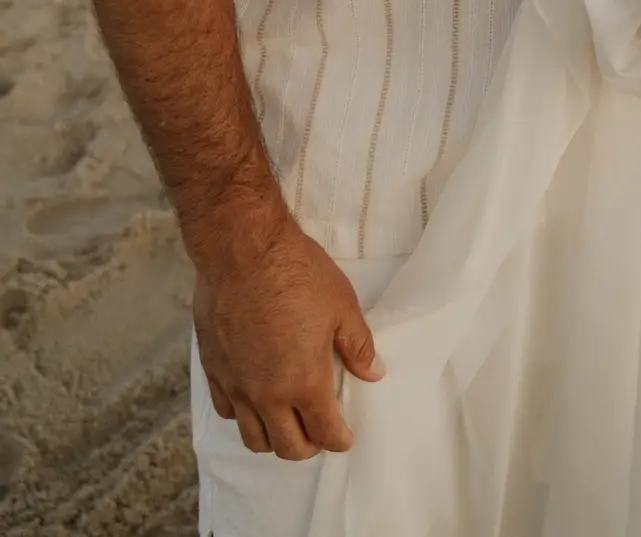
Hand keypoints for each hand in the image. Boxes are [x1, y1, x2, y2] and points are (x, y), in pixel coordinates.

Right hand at [193, 209, 385, 460]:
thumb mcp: (342, 305)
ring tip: (288, 422)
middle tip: (319, 431)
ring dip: (274, 438)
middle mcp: (268, 394)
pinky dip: (244, 415)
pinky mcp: (214, 370)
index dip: (340, 440)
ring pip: (253, 438)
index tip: (346, 436)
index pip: (325, 433)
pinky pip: (227, 411)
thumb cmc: (296, 272)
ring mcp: (237, 385)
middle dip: (309, 446)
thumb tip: (373, 372)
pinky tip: (255, 398)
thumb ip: (358, 346)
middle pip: (288, 447)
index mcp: (305, 382)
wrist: (241, 248)